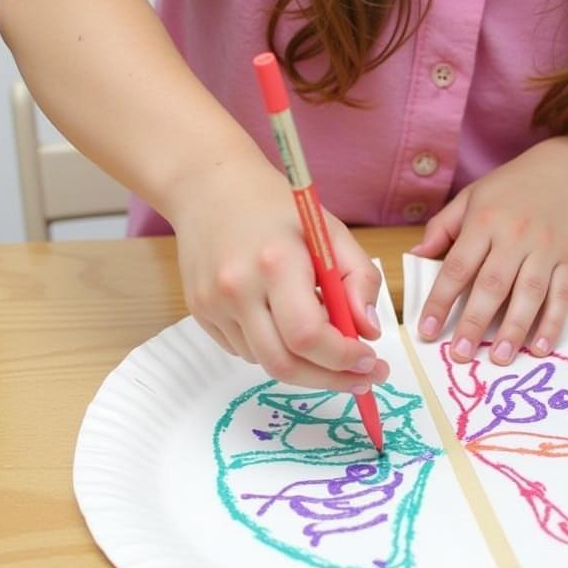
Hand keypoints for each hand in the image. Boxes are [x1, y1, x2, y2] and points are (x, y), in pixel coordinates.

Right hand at [170, 156, 389, 391]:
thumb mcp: (331, 232)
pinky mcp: (199, 312)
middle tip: (360, 379)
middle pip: (284, 364)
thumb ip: (359, 280)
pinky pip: (243, 350)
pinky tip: (280, 321)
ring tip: (320, 337)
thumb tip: (368, 331)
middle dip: (329, 380)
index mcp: (276, 262)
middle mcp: (238, 287)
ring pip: (265, 361)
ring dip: (301, 362)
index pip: (308, 335)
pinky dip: (272, 349)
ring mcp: (213, 303)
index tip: (369, 362)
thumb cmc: (276, 209)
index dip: (342, 359)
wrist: (208, 188)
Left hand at [413, 138, 567, 364]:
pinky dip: (552, 323)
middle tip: (459, 354)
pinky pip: (561, 296)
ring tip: (499, 358)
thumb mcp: (471, 197)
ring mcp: (546, 249)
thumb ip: (442, 228)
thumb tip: (415, 257)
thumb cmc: (512, 188)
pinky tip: (539, 347)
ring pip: (528, 295)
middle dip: (474, 323)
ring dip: (513, 330)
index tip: (426, 331)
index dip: (440, 301)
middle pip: (492, 286)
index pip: (457, 267)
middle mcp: (515, 236)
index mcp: (484, 221)